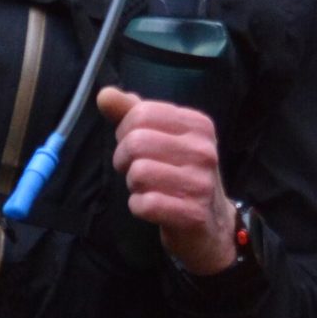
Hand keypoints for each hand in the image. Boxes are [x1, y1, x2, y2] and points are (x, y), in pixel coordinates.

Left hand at [98, 88, 236, 275]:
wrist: (211, 223)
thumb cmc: (180, 173)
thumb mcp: (162, 137)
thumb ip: (132, 113)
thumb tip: (105, 94)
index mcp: (198, 124)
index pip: (142, 113)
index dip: (125, 130)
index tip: (133, 144)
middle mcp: (203, 150)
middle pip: (136, 142)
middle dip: (124, 158)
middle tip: (134, 169)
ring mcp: (200, 183)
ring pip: (138, 172)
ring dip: (132, 184)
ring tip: (147, 187)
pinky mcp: (192, 214)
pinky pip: (145, 204)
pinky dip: (138, 206)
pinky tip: (151, 206)